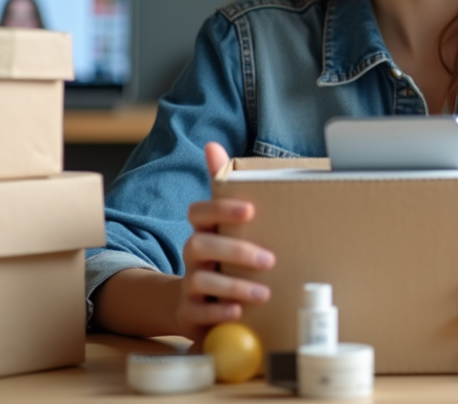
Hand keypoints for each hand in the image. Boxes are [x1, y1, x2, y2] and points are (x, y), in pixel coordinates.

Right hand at [174, 141, 276, 342]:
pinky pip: (198, 314)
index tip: (250, 210)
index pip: (199, 212)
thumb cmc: (220, 255)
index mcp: (202, 229)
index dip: (221, 209)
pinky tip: (238, 312)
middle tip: (269, 258)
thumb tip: (212, 145)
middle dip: (235, 251)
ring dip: (234, 286)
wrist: (193, 301)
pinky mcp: (189, 314)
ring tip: (264, 293)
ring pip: (201, 282)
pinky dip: (218, 313)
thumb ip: (222, 187)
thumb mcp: (224, 223)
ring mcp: (188, 285)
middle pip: (199, 245)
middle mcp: (191, 255)